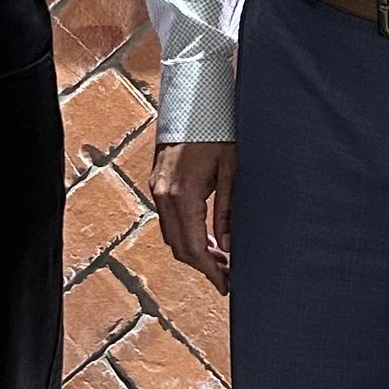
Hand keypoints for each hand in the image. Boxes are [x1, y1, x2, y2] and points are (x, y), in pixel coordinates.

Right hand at [151, 138, 236, 291]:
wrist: (193, 103)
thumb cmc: (217, 132)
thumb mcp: (231, 172)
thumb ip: (227, 212)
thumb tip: (227, 247)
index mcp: (182, 195)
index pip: (193, 247)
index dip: (210, 271)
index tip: (226, 285)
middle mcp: (163, 196)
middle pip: (179, 247)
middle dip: (203, 266)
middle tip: (228, 277)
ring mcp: (157, 190)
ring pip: (172, 236)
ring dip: (194, 252)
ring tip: (221, 260)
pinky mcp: (157, 185)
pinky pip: (169, 221)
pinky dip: (186, 235)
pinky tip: (206, 239)